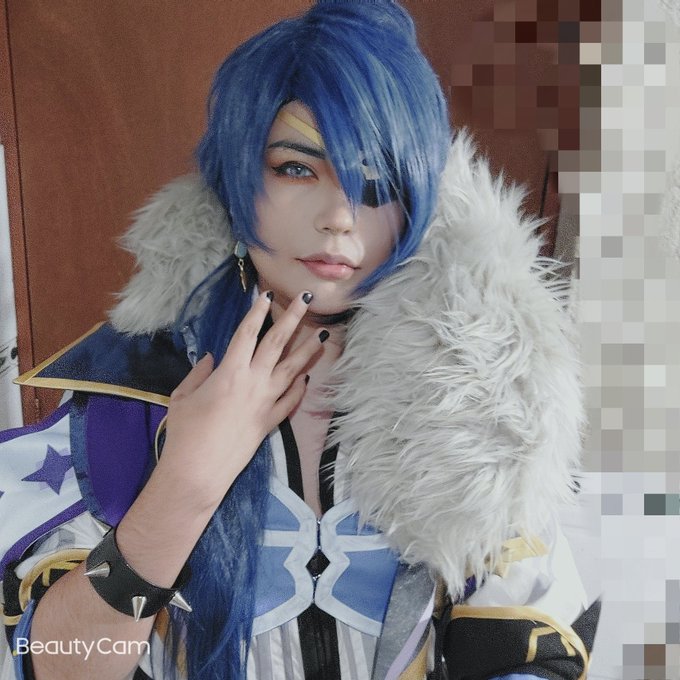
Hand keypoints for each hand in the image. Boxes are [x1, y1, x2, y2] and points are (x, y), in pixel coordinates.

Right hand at [158, 290, 324, 505]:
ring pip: (292, 370)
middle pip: (277, 343)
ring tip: (323, 335)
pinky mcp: (270, 422)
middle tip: (306, 299)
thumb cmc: (184, 432)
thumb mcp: (182, 396)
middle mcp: (253, 382)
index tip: (266, 295)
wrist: (199, 471)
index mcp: (229, 372)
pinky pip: (290, 400)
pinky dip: (299, 387)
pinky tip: (307, 377)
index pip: (247, 334)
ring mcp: (266, 402)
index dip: (257, 312)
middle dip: (292, 318)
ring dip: (308, 351)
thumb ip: (198, 373)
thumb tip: (210, 358)